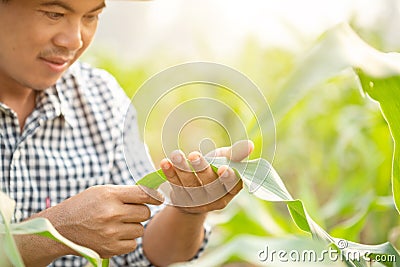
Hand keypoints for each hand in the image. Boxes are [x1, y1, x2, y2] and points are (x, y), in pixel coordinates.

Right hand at [34, 185, 162, 258]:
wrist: (61, 227)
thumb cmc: (84, 206)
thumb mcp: (102, 191)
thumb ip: (126, 192)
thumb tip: (152, 193)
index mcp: (110, 195)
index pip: (143, 194)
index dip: (154, 196)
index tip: (158, 198)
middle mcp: (111, 213)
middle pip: (145, 213)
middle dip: (140, 212)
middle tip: (128, 211)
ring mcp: (110, 233)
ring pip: (140, 229)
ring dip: (133, 227)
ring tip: (118, 223)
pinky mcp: (109, 248)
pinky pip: (132, 244)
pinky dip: (127, 240)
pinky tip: (115, 234)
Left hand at [159, 140, 253, 213]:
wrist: (195, 191)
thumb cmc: (214, 170)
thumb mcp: (225, 161)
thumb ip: (236, 154)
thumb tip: (250, 145)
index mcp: (231, 190)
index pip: (232, 185)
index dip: (228, 177)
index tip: (224, 168)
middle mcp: (216, 199)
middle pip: (209, 185)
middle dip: (201, 169)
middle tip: (194, 155)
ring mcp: (197, 203)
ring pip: (190, 186)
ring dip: (182, 169)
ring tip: (176, 155)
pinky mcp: (181, 202)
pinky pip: (175, 187)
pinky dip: (170, 174)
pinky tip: (165, 163)